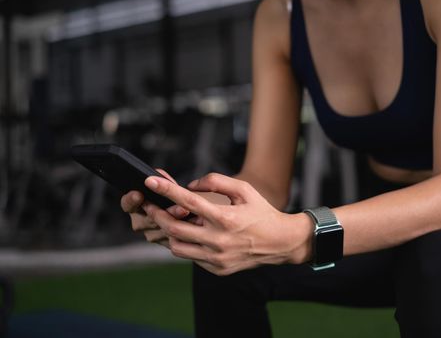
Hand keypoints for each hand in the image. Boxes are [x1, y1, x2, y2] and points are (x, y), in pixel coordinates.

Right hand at [120, 169, 189, 247]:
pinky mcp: (166, 243)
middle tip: (179, 207)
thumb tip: (158, 173)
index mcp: (136, 206)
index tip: (138, 194)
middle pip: (148, 218)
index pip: (127, 204)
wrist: (189, 217)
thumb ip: (162, 181)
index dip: (131, 199)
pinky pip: (172, 238)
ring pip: (161, 229)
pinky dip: (182, 230)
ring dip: (175, 220)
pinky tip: (192, 223)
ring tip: (186, 212)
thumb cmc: (174, 198)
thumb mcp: (168, 187)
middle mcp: (141, 222)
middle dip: (164, 211)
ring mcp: (152, 234)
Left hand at [142, 173, 313, 275]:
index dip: (166, 190)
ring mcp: (217, 258)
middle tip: (150, 205)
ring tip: (168, 221)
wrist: (281, 243)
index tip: (150, 181)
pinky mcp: (217, 269)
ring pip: (177, 247)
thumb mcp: (244, 190)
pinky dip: (186, 244)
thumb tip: (190, 185)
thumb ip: (216, 181)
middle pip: (174, 229)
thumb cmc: (262, 213)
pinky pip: (191, 257)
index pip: (188, 202)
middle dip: (157, 215)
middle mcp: (219, 241)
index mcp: (225, 218)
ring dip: (169, 233)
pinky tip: (189, 234)